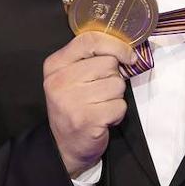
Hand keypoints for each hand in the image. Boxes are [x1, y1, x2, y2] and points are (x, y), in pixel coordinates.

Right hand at [43, 32, 134, 176]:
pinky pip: (120, 105)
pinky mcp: (86, 119)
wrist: (65, 146)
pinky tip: (102, 119)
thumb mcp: (75, 76)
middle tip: (99, 93)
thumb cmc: (76, 105)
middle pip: (109, 63)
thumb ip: (94, 58)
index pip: (90, 39)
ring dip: (116, 97)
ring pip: (117, 84)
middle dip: (114, 78)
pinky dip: (117, 113)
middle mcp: (59, 81)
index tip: (128, 56)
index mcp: (55, 65)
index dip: (116, 45)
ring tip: (99, 106)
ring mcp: (70, 101)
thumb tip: (129, 50)